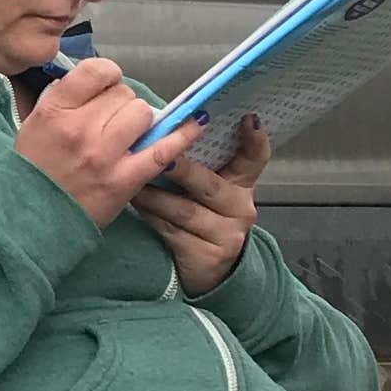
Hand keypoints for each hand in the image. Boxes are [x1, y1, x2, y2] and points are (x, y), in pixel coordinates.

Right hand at [13, 57, 207, 226]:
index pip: (96, 71)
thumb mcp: (33, 125)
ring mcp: (103, 155)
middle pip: (123, 94)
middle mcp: (79, 128)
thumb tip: (96, 82)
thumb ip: (62, 100)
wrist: (31, 222)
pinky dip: (183, 135)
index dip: (108, 76)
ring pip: (143, 114)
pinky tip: (197, 124)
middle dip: (122, 104)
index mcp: (54, 111)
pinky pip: (163, 149)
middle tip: (112, 123)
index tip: (108, 87)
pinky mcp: (124, 180)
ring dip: (140, 122)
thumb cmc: (34, 172)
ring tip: (129, 135)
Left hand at [136, 118, 269, 295]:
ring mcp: (226, 234)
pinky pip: (172, 231)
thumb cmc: (202, 216)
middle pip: (210, 185)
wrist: (210, 270)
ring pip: (185, 210)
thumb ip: (199, 162)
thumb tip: (165, 129)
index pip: (255, 158)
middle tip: (160, 159)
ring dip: (155, 195)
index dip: (255, 139)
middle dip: (182, 171)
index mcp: (241, 183)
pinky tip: (136, 204)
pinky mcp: (207, 256)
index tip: (248, 119)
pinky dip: (151, 216)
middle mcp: (240, 207)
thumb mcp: (208, 189)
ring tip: (134, 182)